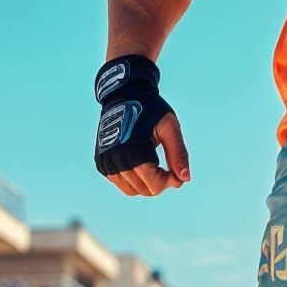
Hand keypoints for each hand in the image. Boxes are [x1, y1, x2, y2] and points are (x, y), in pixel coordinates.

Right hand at [93, 54, 190, 196]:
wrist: (124, 95)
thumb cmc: (151, 109)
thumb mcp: (169, 127)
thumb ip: (178, 153)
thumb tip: (185, 179)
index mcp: (133, 151)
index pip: (155, 185)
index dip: (171, 181)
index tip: (178, 171)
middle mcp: (115, 160)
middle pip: (145, 190)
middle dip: (160, 182)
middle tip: (168, 167)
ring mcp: (105, 163)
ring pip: (133, 191)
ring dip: (147, 183)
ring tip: (155, 164)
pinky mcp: (101, 164)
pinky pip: (122, 184)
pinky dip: (134, 179)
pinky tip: (142, 163)